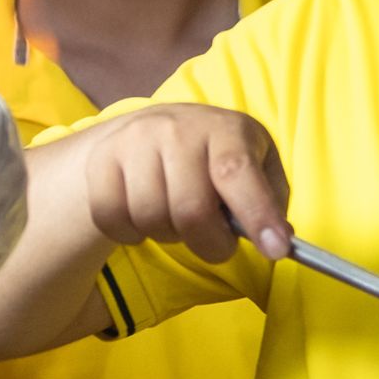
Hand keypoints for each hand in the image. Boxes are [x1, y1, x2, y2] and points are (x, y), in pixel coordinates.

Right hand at [79, 104, 290, 263]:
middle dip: (209, 243)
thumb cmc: (216, 157)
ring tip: (177, 222)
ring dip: (168, 236)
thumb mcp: (256, 167)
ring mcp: (135, 141)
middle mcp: (178, 128)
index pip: (236, 172)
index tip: (274, 250)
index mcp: (226, 129)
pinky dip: (129, 233)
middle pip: (190, 209)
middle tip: (216, 246)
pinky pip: (110, 217)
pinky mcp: (102, 158)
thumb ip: (270, 203)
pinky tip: (144, 220)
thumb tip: (277, 240)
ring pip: (149, 217)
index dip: (256, 214)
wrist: (152, 128)